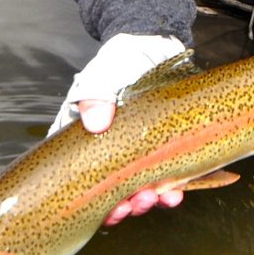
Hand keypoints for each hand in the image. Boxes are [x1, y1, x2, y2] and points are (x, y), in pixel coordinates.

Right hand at [50, 33, 188, 225]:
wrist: (156, 45)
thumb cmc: (122, 58)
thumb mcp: (106, 73)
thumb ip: (96, 94)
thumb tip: (96, 124)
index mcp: (82, 137)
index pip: (77, 177)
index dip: (89, 201)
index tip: (106, 209)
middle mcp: (106, 150)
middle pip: (107, 191)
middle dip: (122, 206)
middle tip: (135, 204)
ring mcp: (133, 152)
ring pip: (134, 189)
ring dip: (145, 201)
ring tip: (158, 198)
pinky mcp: (158, 149)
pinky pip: (162, 177)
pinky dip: (168, 189)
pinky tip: (176, 192)